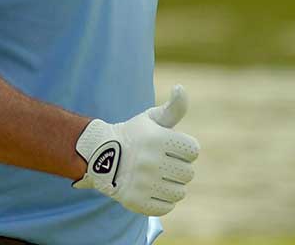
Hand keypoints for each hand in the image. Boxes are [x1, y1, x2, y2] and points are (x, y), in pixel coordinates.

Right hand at [72, 85, 199, 215]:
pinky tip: (153, 189)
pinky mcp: (136, 202)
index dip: (184, 149)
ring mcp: (143, 184)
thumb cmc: (133, 135)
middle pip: (188, 173)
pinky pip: (167, 207)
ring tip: (159, 177)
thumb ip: (174, 107)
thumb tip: (181, 87)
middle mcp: (150, 162)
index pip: (193, 150)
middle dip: (178, 167)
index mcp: (158, 139)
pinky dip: (163, 200)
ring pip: (180, 192)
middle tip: (163, 163)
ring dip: (172, 185)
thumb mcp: (152, 118)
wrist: (100, 156)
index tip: (171, 147)